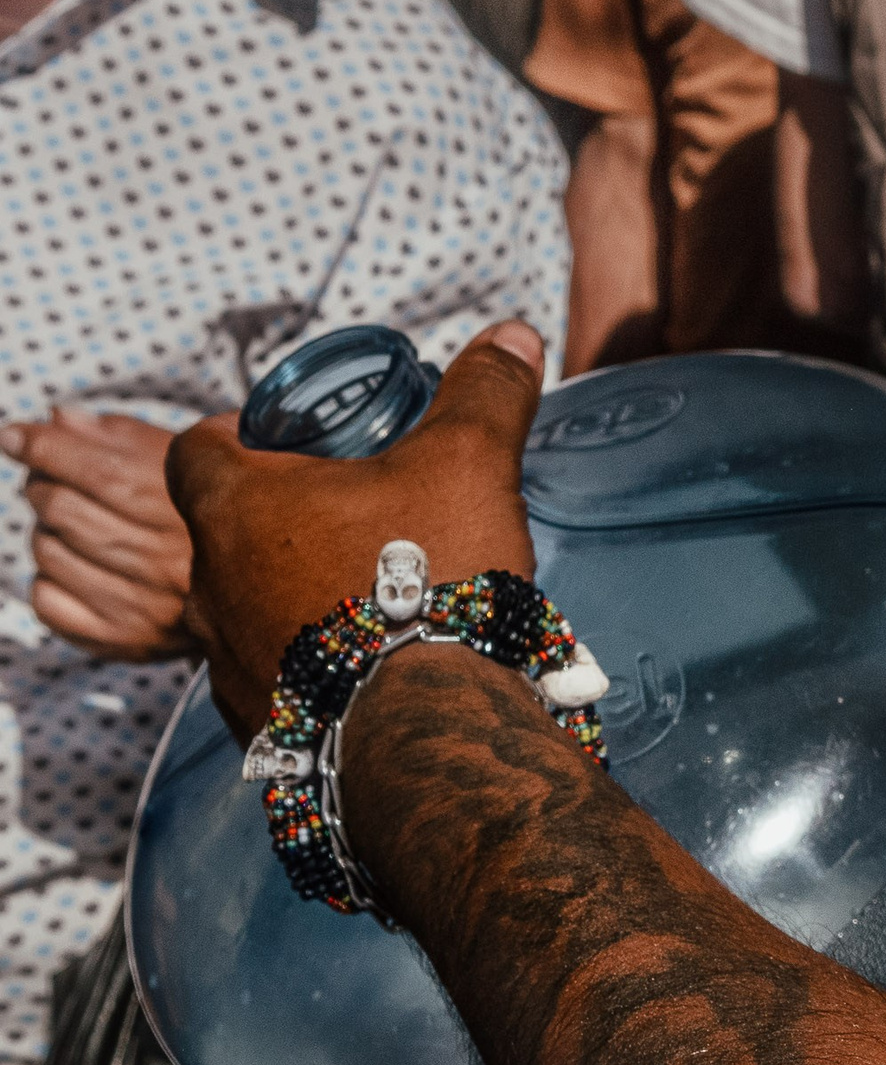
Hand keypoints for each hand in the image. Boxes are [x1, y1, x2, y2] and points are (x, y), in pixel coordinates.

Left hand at [0, 408, 195, 661]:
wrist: (272, 590)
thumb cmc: (217, 515)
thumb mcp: (185, 461)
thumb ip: (121, 435)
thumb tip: (56, 419)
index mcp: (187, 508)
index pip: (95, 470)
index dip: (43, 447)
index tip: (14, 435)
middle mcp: (166, 560)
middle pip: (61, 508)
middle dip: (43, 484)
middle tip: (54, 480)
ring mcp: (142, 605)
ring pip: (47, 552)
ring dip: (48, 531)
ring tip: (78, 526)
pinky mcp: (124, 640)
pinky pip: (47, 602)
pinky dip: (48, 580)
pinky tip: (78, 568)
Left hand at [166, 324, 545, 739]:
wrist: (426, 728)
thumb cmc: (427, 579)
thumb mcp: (470, 461)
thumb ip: (485, 392)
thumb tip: (511, 336)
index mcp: (236, 508)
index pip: (194, 452)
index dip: (234, 435)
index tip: (286, 439)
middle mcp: (211, 586)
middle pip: (227, 530)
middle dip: (284, 517)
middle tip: (356, 511)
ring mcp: (229, 662)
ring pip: (250, 606)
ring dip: (298, 591)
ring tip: (376, 589)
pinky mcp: (261, 723)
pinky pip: (278, 674)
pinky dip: (317, 658)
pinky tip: (379, 658)